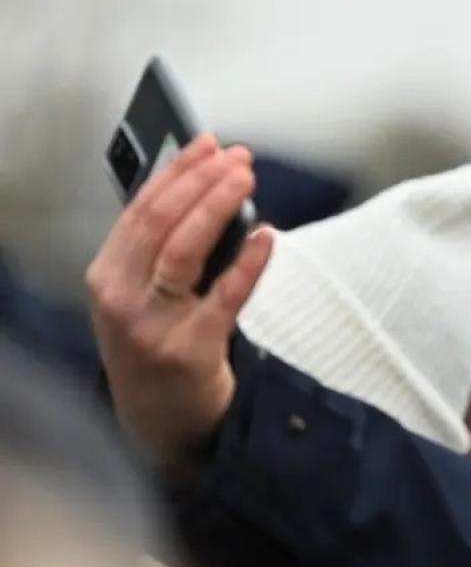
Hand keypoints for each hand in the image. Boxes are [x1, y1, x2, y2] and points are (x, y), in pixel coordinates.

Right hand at [86, 136, 273, 476]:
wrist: (160, 422)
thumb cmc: (157, 345)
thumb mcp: (141, 296)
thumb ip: (161, 251)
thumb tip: (207, 193)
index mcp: (106, 276)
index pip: (140, 209)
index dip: (176, 171)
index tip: (207, 144)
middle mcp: (121, 298)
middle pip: (162, 222)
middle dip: (201, 181)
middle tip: (238, 157)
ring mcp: (152, 325)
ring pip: (184, 251)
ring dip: (217, 206)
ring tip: (246, 178)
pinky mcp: (191, 350)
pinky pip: (224, 298)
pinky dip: (248, 263)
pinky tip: (268, 235)